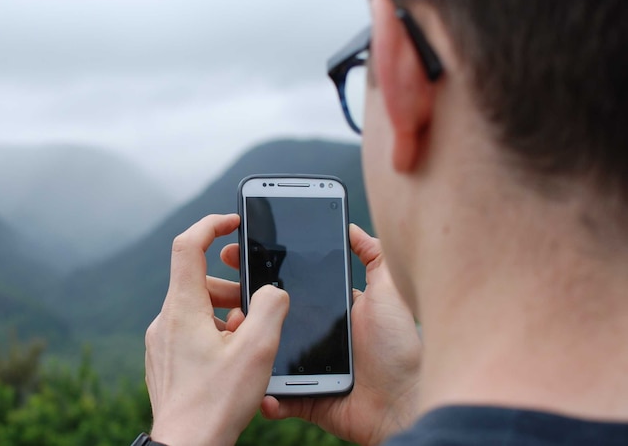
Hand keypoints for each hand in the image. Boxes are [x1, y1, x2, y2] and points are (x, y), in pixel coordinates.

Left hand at [145, 214, 289, 445]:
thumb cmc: (217, 403)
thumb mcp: (257, 351)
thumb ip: (270, 309)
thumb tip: (272, 291)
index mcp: (182, 308)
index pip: (187, 245)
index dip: (211, 225)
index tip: (232, 222)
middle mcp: (165, 320)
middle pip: (199, 282)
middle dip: (232, 288)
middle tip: (256, 310)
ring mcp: (160, 342)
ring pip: (196, 310)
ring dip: (225, 315)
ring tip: (247, 343)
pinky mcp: (163, 361)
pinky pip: (189, 333)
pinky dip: (213, 334)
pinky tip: (231, 362)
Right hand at [221, 224, 421, 445]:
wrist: (405, 403)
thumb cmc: (400, 347)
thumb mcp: (390, 291)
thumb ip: (374, 256)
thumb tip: (351, 227)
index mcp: (329, 311)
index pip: (289, 288)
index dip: (262, 274)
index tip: (237, 256)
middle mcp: (315, 338)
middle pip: (271, 320)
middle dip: (244, 308)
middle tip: (224, 296)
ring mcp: (306, 369)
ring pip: (266, 356)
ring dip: (248, 348)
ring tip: (236, 336)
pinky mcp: (304, 398)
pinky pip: (276, 398)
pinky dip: (265, 395)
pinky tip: (257, 384)